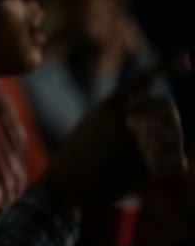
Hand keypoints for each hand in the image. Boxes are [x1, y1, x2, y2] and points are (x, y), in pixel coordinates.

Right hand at [41, 53, 190, 208]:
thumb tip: (156, 113)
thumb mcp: (90, 124)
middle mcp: (124, 120)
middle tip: (160, 136)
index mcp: (108, 105)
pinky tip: (164, 170)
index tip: (188, 59)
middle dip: (169, 121)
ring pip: (176, 135)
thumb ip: (118, 114)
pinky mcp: (144, 168)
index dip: (167, 67)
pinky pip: (177, 161)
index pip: (143, 80)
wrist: (64, 186)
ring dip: (171, 144)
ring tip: (154, 156)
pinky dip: (175, 165)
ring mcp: (136, 143)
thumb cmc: (75, 156)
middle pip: (168, 108)